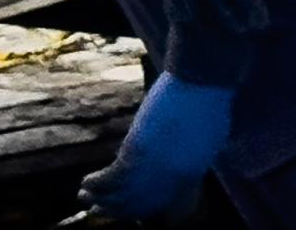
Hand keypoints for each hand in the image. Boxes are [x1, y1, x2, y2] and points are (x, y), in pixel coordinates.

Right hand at [73, 70, 231, 221]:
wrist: (201, 83)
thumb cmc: (210, 100)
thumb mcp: (210, 136)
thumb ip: (194, 154)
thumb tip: (185, 157)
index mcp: (192, 175)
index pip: (169, 205)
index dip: (149, 208)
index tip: (136, 212)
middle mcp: (169, 180)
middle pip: (140, 205)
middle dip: (118, 210)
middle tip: (98, 211)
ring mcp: (151, 170)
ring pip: (120, 197)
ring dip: (99, 202)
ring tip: (85, 200)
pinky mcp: (133, 155)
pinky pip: (109, 178)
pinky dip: (95, 183)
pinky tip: (85, 182)